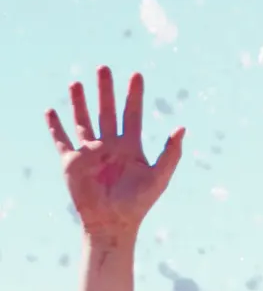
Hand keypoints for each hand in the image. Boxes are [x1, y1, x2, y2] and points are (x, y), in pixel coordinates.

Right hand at [46, 66, 184, 239]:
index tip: (137, 74)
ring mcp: (90, 153)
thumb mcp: (159, 177)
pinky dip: (55, 126)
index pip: (133, 115)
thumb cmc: (139, 203)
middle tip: (104, 67)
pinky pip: (61, 140)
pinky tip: (51, 111)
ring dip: (79, 102)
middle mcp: (110, 146)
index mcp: (131, 148)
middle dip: (106, 90)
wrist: (113, 223)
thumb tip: (182, 128)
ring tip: (76, 82)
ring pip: (83, 121)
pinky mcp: (72, 162)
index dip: (135, 96)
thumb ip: (171, 153)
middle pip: (107, 112)